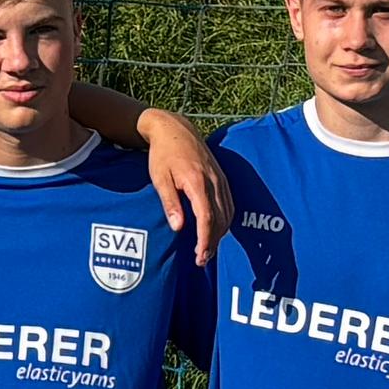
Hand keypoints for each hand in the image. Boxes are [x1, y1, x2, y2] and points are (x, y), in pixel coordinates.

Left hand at [135, 108, 232, 248]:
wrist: (174, 129)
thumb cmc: (163, 154)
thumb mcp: (160, 178)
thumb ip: (170, 203)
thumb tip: (179, 228)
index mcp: (198, 182)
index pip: (207, 217)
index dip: (205, 240)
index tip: (199, 256)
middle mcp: (214, 181)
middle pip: (220, 219)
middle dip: (213, 242)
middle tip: (201, 259)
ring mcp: (220, 178)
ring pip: (228, 212)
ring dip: (220, 233)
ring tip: (207, 249)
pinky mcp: (222, 177)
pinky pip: (229, 203)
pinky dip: (225, 220)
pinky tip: (217, 229)